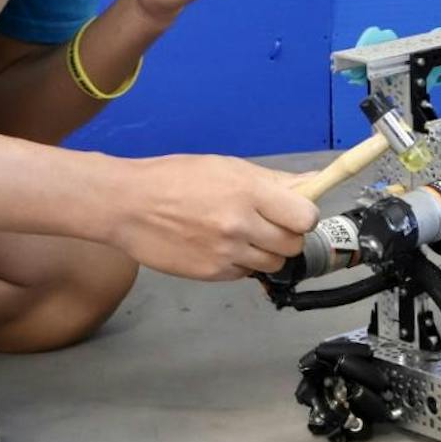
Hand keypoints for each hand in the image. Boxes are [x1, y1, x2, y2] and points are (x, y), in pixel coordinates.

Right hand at [115, 154, 317, 280]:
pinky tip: (223, 246)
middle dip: (287, 234)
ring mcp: (226, 253)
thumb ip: (273, 180)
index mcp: (249, 193)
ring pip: (274, 263)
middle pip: (294, 244)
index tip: (294, 211)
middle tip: (269, 223)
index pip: (306, 217)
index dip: (304, 215)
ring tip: (244, 234)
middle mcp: (241, 226)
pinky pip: (246, 273)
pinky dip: (242, 262)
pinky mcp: (212, 273)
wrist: (127, 205)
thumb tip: (313, 181)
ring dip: (267, 251)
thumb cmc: (176, 179)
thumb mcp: (228, 167)